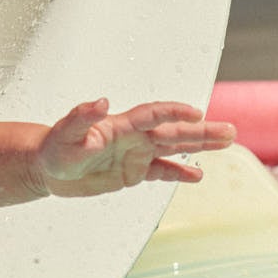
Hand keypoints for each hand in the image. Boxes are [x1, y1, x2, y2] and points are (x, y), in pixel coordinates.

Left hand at [36, 97, 234, 197]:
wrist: (47, 167)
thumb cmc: (54, 148)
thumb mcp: (65, 135)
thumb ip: (82, 118)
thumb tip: (101, 102)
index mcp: (120, 126)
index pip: (152, 115)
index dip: (173, 112)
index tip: (196, 112)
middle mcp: (133, 137)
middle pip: (173, 131)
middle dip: (201, 131)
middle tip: (230, 130)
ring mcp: (135, 154)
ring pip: (173, 148)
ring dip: (199, 145)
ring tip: (227, 142)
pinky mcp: (133, 172)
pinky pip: (161, 171)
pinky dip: (178, 173)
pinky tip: (197, 176)